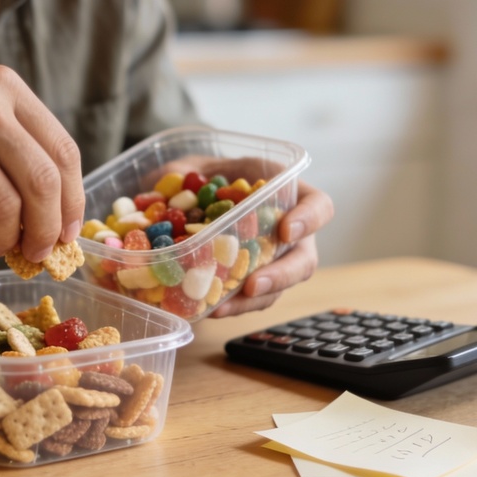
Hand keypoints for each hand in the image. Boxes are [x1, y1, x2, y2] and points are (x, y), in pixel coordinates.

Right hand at [0, 53, 84, 262]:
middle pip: (43, 183)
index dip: (74, 200)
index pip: (62, 151)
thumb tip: (49, 211)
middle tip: (41, 252)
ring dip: (7, 239)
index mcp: (3, 86)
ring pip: (6, 207)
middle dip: (49, 229)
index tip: (69, 231)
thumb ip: (7, 138)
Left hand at [155, 154, 333, 317]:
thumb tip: (158, 196)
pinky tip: (209, 310)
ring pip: (277, 288)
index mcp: (284, 192)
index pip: (318, 205)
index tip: (285, 231)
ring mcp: (271, 259)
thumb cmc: (201, 174)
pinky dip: (231, 306)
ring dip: (253, 301)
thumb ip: (181, 175)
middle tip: (253, 284)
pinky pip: (250, 299)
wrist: (188, 195)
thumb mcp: (193, 165)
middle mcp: (287, 230)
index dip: (309, 220)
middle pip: (303, 260)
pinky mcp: (249, 280)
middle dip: (282, 276)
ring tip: (223, 308)